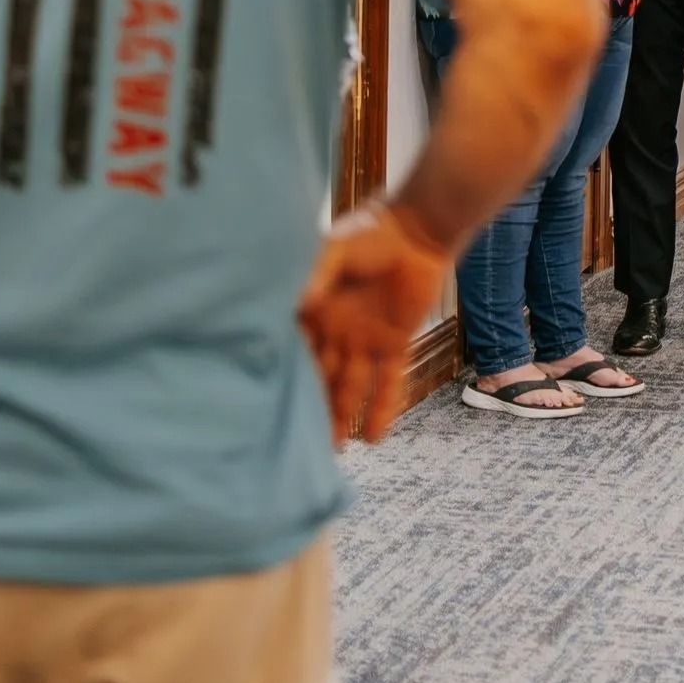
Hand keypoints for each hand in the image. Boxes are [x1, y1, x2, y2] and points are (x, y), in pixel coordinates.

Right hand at [298, 202, 450, 446]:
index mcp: (314, 309)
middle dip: (307, 407)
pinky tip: (373, 440)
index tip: (263, 405)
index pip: (294, 350)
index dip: (281, 375)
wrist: (420, 229)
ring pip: (348, 387)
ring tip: (327, 453)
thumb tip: (302, 301)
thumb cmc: (372, 232)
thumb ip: (319, 271)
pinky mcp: (395, 343)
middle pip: (318, 377)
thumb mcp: (337, 246)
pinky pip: (388, 382)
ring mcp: (364, 339)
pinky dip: (381, 410)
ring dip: (339, 417)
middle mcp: (334, 331)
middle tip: (290, 443)